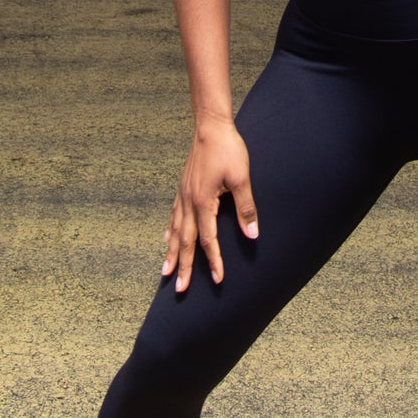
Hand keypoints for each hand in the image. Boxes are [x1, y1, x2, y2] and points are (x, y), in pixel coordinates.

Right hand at [161, 116, 258, 292]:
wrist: (211, 127)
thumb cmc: (228, 150)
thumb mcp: (242, 178)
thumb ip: (246, 208)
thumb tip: (252, 235)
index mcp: (203, 202)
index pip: (207, 239)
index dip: (213, 261)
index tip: (217, 280)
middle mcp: (188, 201)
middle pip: (185, 241)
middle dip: (183, 267)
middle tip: (179, 290)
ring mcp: (183, 194)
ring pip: (175, 230)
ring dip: (171, 253)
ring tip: (165, 272)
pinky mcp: (183, 187)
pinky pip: (173, 216)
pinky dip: (169, 231)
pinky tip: (166, 239)